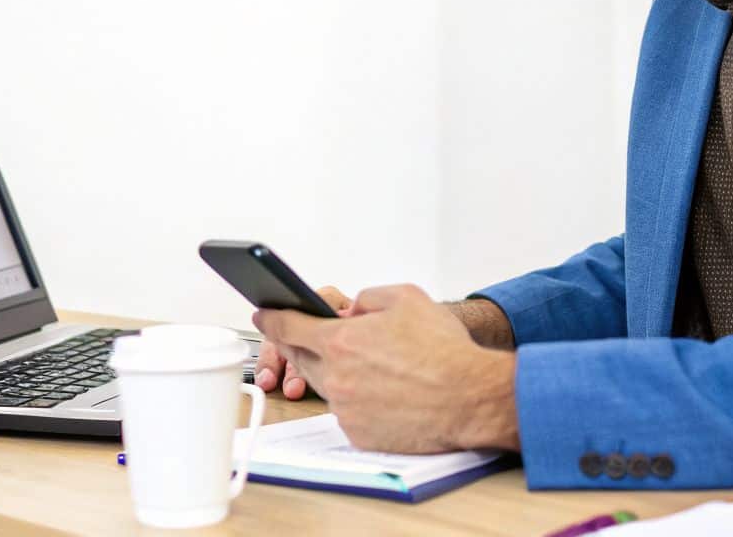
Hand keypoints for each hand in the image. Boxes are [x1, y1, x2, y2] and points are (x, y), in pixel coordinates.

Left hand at [253, 284, 519, 453]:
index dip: (271, 319)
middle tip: (319, 337)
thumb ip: (367, 298)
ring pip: (327, 385)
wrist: (470, 398)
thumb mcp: (406, 298)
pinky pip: (347, 411)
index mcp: (341, 341)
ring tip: (372, 366)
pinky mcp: (359, 434)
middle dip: (306, 345)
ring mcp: (345, 409)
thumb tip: (350, 310)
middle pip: (303, 358)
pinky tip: (385, 392)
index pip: (288, 328)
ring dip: (337, 372)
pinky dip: (357, 399)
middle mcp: (336, 377)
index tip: (262, 314)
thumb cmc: (444, 351)